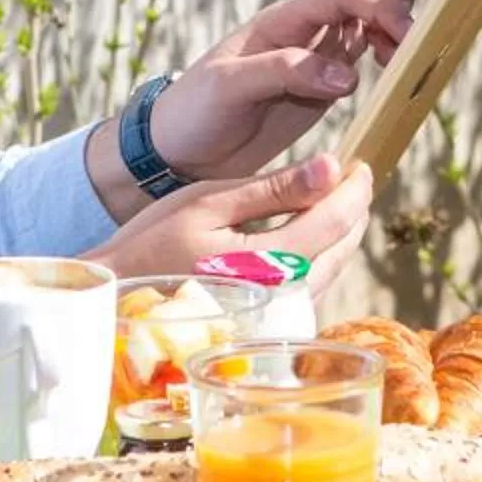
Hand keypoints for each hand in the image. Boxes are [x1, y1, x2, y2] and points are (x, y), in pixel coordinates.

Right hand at [87, 152, 373, 297]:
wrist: (121, 292)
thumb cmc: (154, 241)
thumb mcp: (210, 201)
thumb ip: (274, 188)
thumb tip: (330, 168)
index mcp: (270, 260)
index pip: (335, 219)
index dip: (355, 187)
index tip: (361, 162)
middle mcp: (284, 293)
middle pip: (343, 246)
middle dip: (354, 208)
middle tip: (354, 177)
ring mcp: (278, 312)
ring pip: (333, 267)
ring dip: (342, 231)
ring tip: (337, 199)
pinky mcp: (269, 319)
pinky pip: (313, 283)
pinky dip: (323, 253)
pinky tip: (312, 232)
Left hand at [144, 0, 418, 183]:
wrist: (181, 149)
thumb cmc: (196, 111)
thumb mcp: (229, 87)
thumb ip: (285, 71)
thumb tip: (345, 75)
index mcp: (282, 19)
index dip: (379, 3)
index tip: (402, 36)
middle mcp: (305, 26)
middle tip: (411, 35)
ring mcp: (319, 52)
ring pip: (371, 10)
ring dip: (397, 25)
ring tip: (402, 62)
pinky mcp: (326, 83)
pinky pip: (367, 51)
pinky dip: (390, 55)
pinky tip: (390, 78)